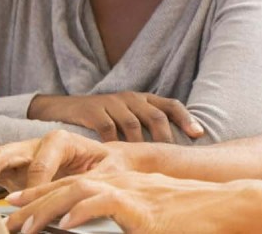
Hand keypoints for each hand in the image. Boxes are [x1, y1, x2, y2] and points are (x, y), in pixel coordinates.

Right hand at [0, 130, 134, 190]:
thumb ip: (91, 183)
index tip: (30, 208)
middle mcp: (36, 144)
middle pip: (5, 153)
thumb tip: (81, 200)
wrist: (109, 160)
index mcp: (60, 140)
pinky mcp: (15, 170)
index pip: (40, 165)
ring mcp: (23, 155)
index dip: (33, 187)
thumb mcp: (108, 172)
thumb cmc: (110, 164)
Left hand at [2, 171, 252, 233]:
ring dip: (48, 208)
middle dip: (34, 202)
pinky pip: (104, 203)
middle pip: (67, 185)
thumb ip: (120, 220)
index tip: (17, 206)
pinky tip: (64, 227)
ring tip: (25, 227)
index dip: (42, 194)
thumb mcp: (147, 217)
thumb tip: (87, 229)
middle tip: (8, 217)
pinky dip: (82, 213)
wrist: (222, 207)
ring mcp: (130, 190)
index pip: (72, 184)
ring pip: (78, 191)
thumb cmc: (189, 217)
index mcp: (119, 183)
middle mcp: (120, 181)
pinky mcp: (140, 205)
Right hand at [29, 92, 203, 142]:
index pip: (170, 105)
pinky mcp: (92, 110)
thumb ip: (145, 127)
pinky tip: (119, 157)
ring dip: (141, 144)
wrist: (63, 109)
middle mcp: (130, 98)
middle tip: (172, 157)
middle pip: (155, 115)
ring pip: (133, 124)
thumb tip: (171, 151)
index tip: (199, 134)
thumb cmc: (101, 118)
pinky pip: (108, 128)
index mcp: (142, 99)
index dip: (186, 118)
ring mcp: (111, 102)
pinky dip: (115, 143)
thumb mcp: (126, 117)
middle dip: (166, 137)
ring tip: (148, 163)